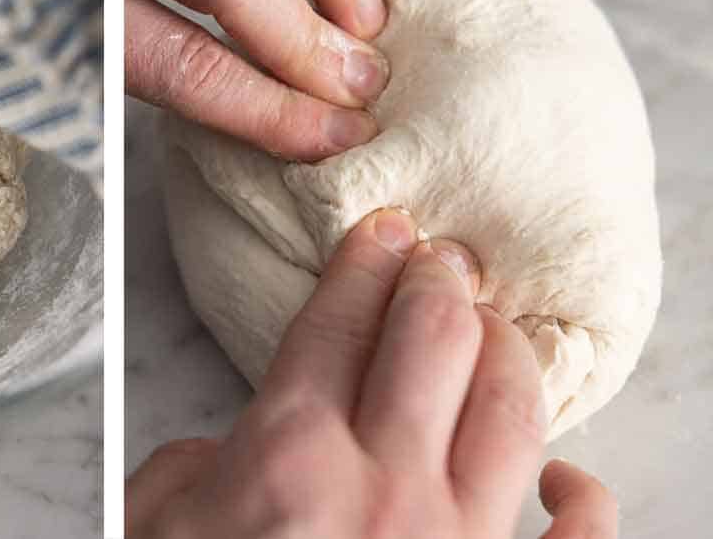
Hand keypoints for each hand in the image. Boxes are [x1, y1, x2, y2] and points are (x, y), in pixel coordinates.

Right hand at [127, 209, 618, 538]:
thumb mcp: (157, 520)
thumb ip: (198, 463)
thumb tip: (240, 443)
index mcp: (289, 457)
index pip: (338, 321)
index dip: (363, 260)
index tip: (382, 229)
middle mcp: (382, 488)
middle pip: (431, 338)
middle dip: (437, 278)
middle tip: (438, 258)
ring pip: (512, 410)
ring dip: (505, 350)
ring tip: (490, 325)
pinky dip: (581, 496)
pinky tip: (561, 474)